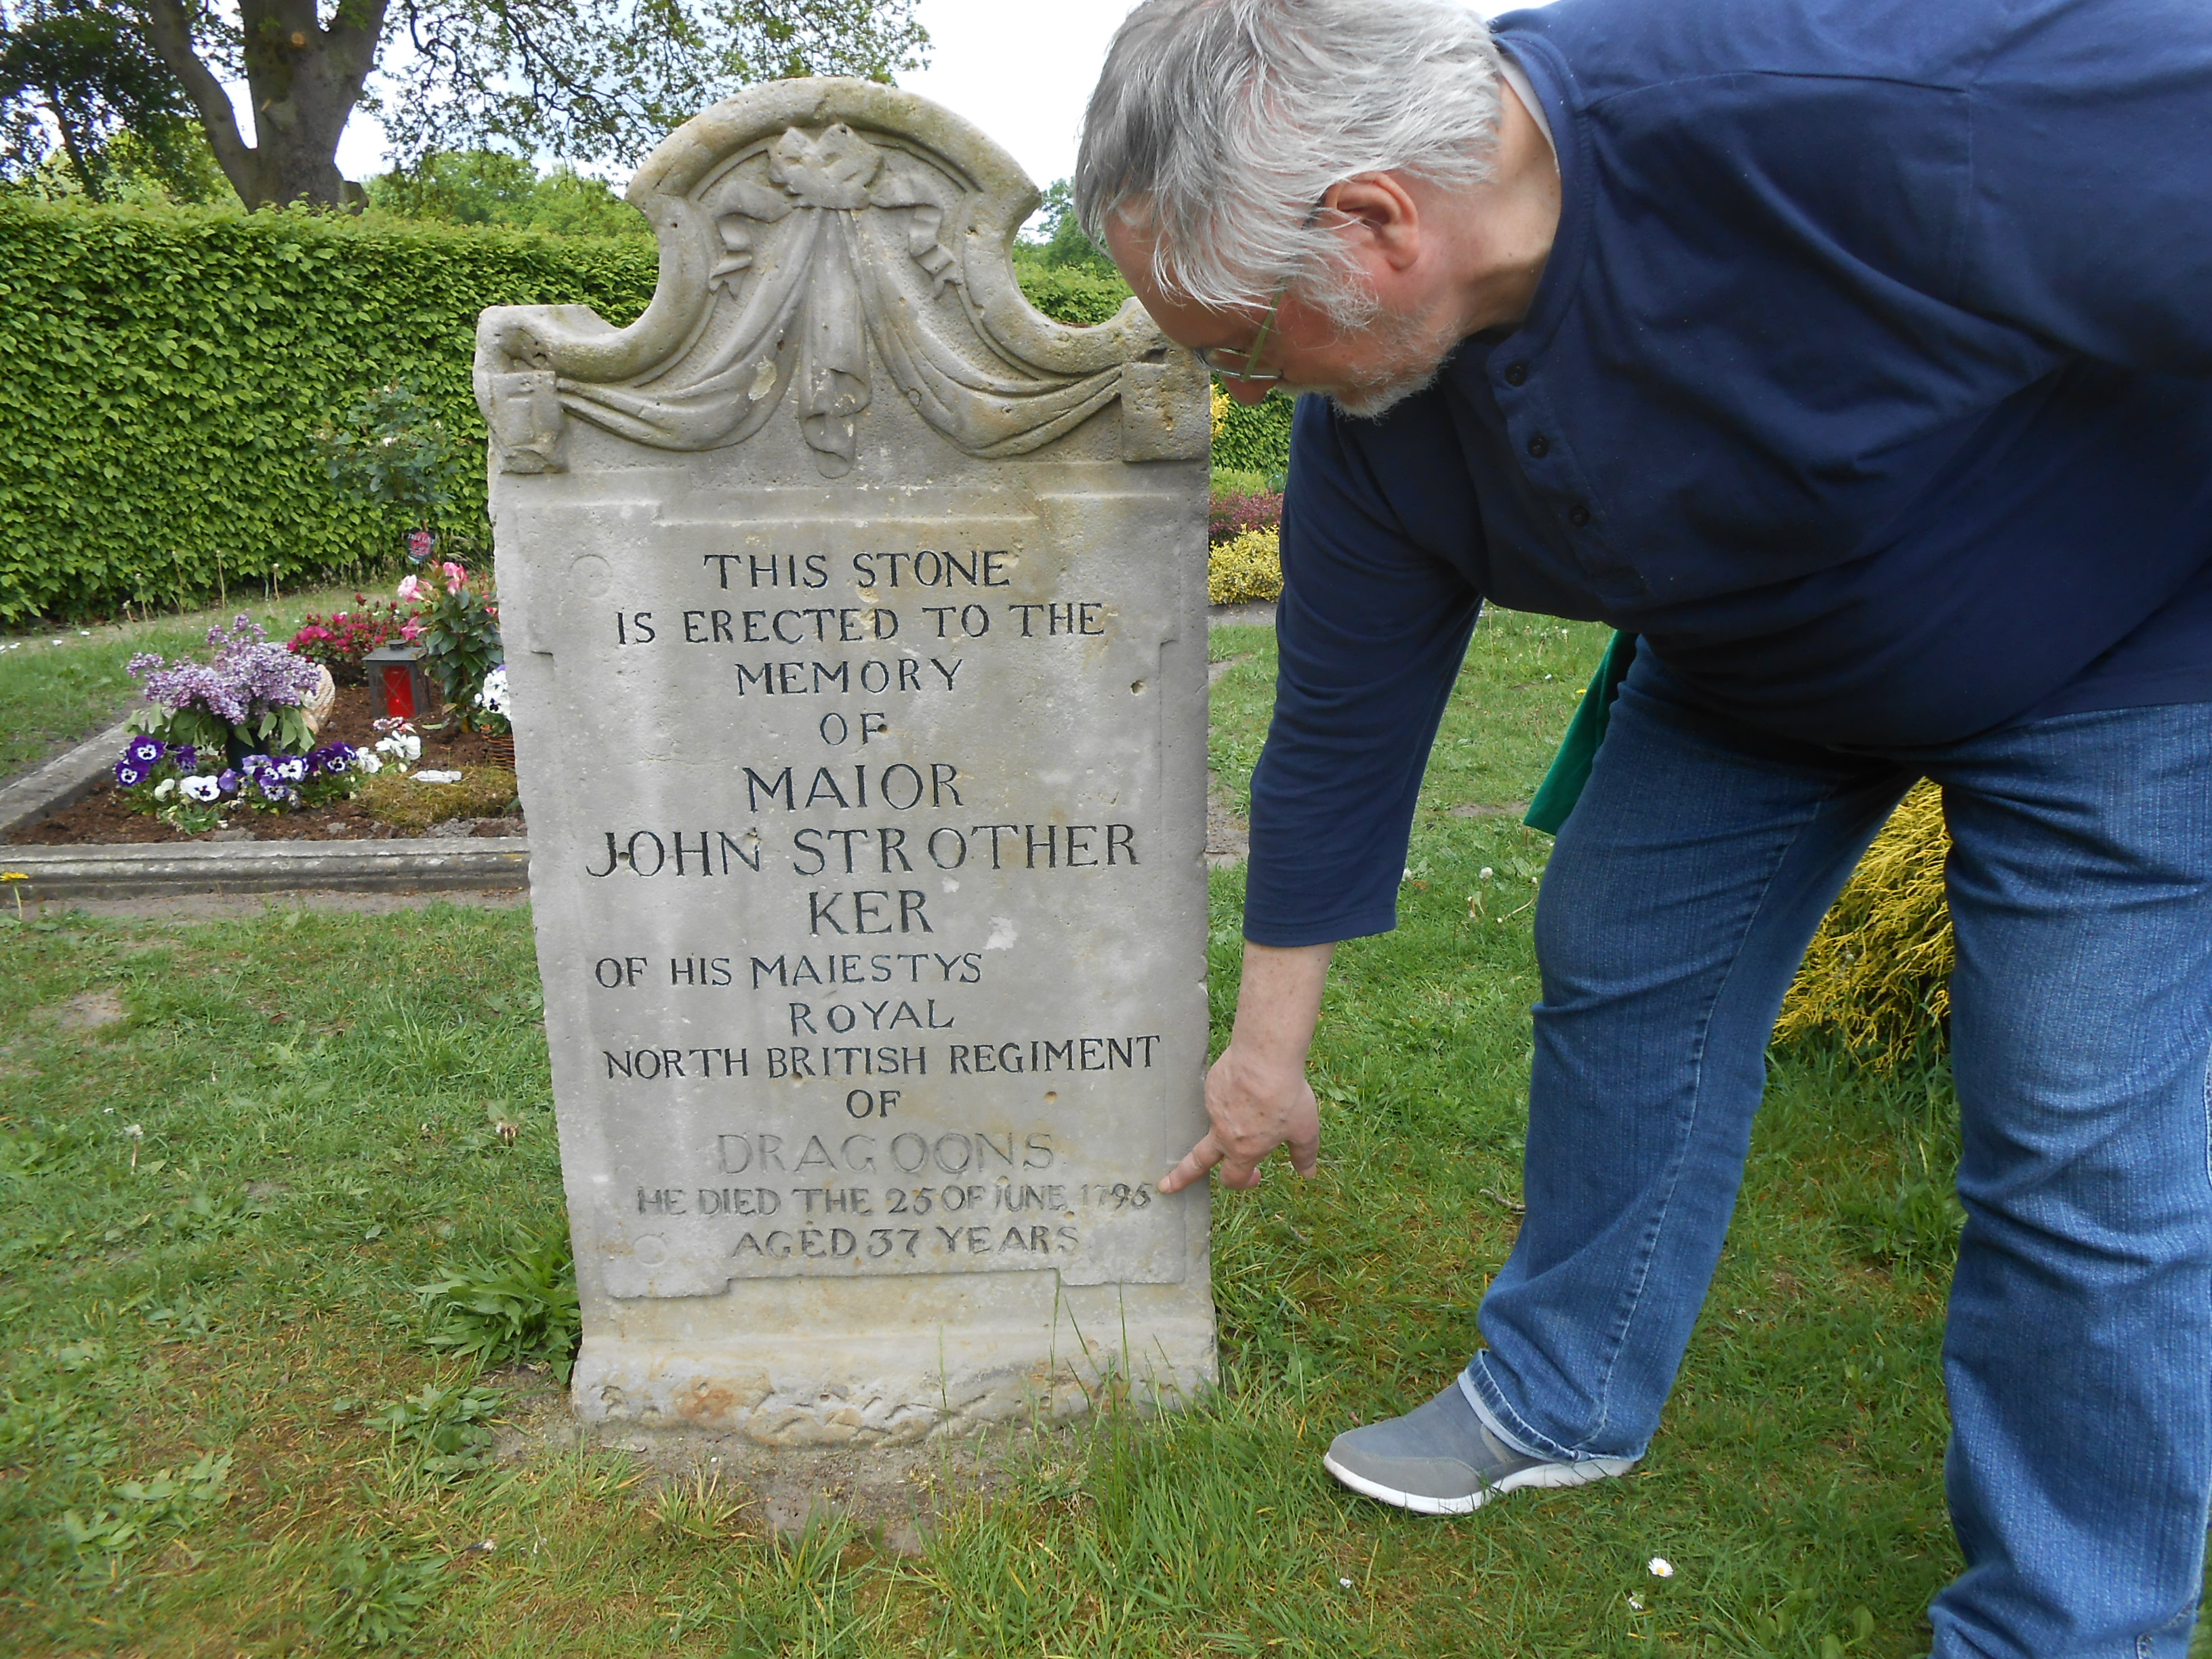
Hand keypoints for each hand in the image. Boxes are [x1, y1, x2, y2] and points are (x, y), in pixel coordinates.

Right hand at [1161, 940, 1332, 1192]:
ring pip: (1217, 1122)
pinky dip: (1233, 1095)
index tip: (1256, 1177)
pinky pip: (1220, 1096)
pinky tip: (1250, 1082)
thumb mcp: (1304, 1130)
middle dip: (1180, 1177)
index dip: (1244, 1183)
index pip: (1233, 1178)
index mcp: (1244, 1150)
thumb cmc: (1286, 1095)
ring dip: (1230, 1119)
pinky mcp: (1210, 1086)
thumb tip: (1308, 1174)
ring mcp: (1212, 1109)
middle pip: (1196, 1162)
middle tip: (1166, 1186)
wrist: (1264, 1057)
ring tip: (1260, 1098)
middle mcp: (1222, 1134)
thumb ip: (1304, 1154)